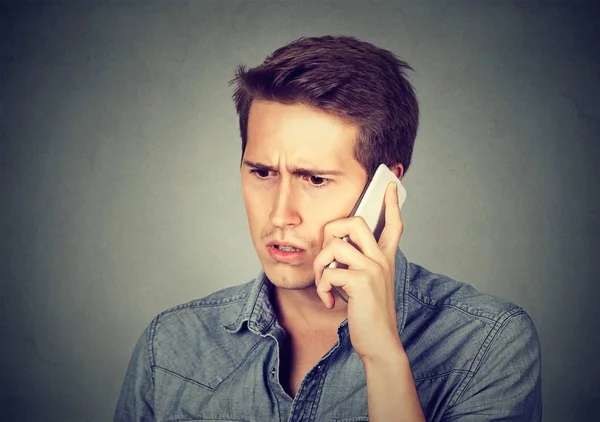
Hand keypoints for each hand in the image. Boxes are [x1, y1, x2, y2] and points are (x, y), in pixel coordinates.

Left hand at [313, 182, 404, 361]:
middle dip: (332, 231)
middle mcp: (382, 259)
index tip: (390, 185)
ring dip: (321, 267)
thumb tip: (334, 249)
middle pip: (356, 222)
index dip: (391, 204)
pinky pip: (329, 272)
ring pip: (335, 246)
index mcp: (385, 258)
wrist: (380, 342)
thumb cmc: (369, 313)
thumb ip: (356, 264)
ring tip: (325, 285)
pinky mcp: (361, 282)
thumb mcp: (367, 283)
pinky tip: (329, 301)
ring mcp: (373, 269)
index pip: (393, 224)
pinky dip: (322, 287)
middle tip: (328, 255)